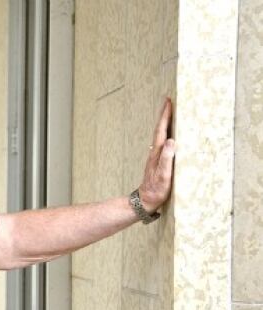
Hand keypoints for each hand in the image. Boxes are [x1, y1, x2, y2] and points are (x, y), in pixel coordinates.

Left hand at [138, 98, 175, 212]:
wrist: (145, 200)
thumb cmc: (156, 189)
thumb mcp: (164, 174)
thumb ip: (167, 158)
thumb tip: (172, 141)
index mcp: (157, 153)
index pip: (162, 130)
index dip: (165, 116)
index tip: (168, 102)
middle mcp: (155, 152)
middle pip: (160, 130)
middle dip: (164, 115)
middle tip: (168, 101)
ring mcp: (155, 156)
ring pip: (161, 135)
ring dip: (165, 123)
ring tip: (170, 113)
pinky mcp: (158, 161)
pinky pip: (163, 143)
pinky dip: (166, 134)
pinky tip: (170, 135)